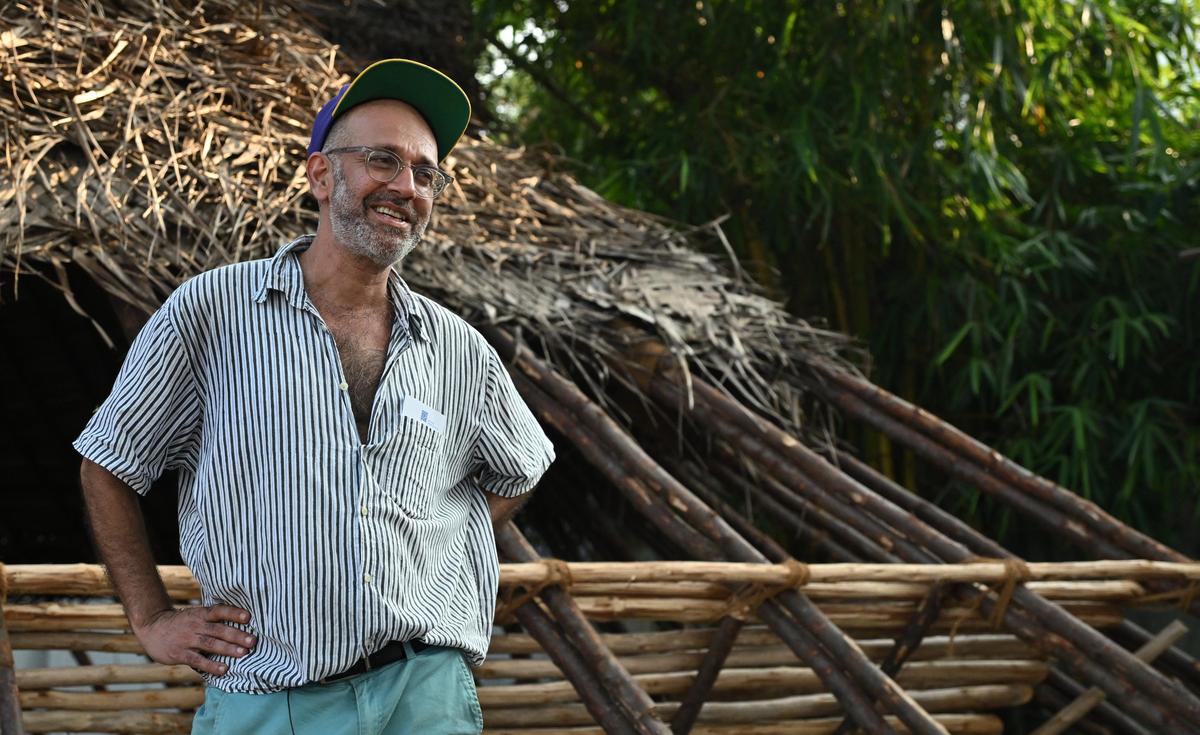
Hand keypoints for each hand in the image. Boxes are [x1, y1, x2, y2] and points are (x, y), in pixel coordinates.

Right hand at [133, 605, 256, 675]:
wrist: (152, 628)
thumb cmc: (181, 623)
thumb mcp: (195, 614)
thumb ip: (213, 619)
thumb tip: (240, 624)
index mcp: (201, 614)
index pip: (219, 611)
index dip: (234, 613)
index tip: (248, 617)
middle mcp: (196, 626)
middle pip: (219, 630)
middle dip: (237, 635)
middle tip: (253, 641)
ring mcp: (187, 640)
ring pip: (210, 644)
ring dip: (228, 649)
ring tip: (243, 653)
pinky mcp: (180, 654)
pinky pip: (197, 660)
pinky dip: (211, 665)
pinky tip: (224, 669)